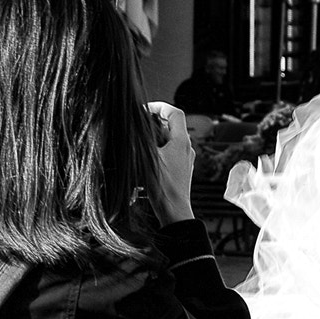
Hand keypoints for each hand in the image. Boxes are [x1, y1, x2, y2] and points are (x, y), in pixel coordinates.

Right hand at [149, 102, 194, 223]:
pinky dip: (158, 151)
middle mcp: (187, 149)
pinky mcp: (181, 171)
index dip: (160, 106)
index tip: (146, 109)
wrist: (174, 212)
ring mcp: (185, 161)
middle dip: (154, 123)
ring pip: (170, 140)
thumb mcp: (147, 158)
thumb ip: (141, 139)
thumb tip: (132, 124)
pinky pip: (170, 154)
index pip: (175, 112)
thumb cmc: (163, 188)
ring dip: (155, 138)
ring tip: (140, 144)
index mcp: (182, 141)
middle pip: (171, 126)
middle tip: (139, 126)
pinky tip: (145, 160)